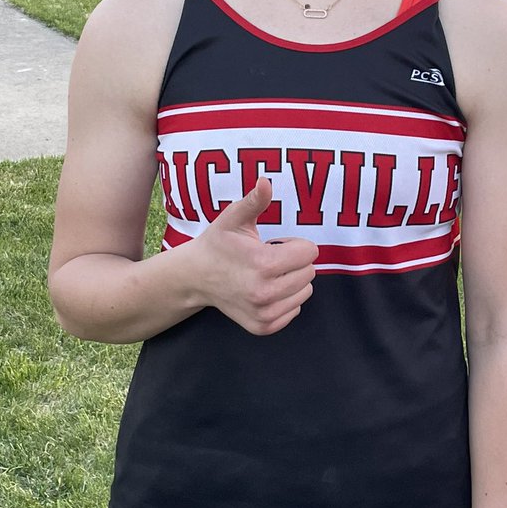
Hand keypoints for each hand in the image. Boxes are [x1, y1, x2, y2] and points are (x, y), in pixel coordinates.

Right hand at [190, 178, 317, 334]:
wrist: (196, 277)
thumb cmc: (218, 243)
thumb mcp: (234, 218)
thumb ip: (255, 201)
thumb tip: (266, 181)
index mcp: (263, 264)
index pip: (310, 252)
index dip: (294, 244)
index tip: (274, 245)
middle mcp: (265, 293)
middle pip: (310, 272)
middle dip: (294, 262)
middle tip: (267, 259)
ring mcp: (264, 313)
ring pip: (305, 291)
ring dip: (292, 281)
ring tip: (265, 274)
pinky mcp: (263, 326)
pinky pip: (295, 309)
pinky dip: (286, 299)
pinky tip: (264, 290)